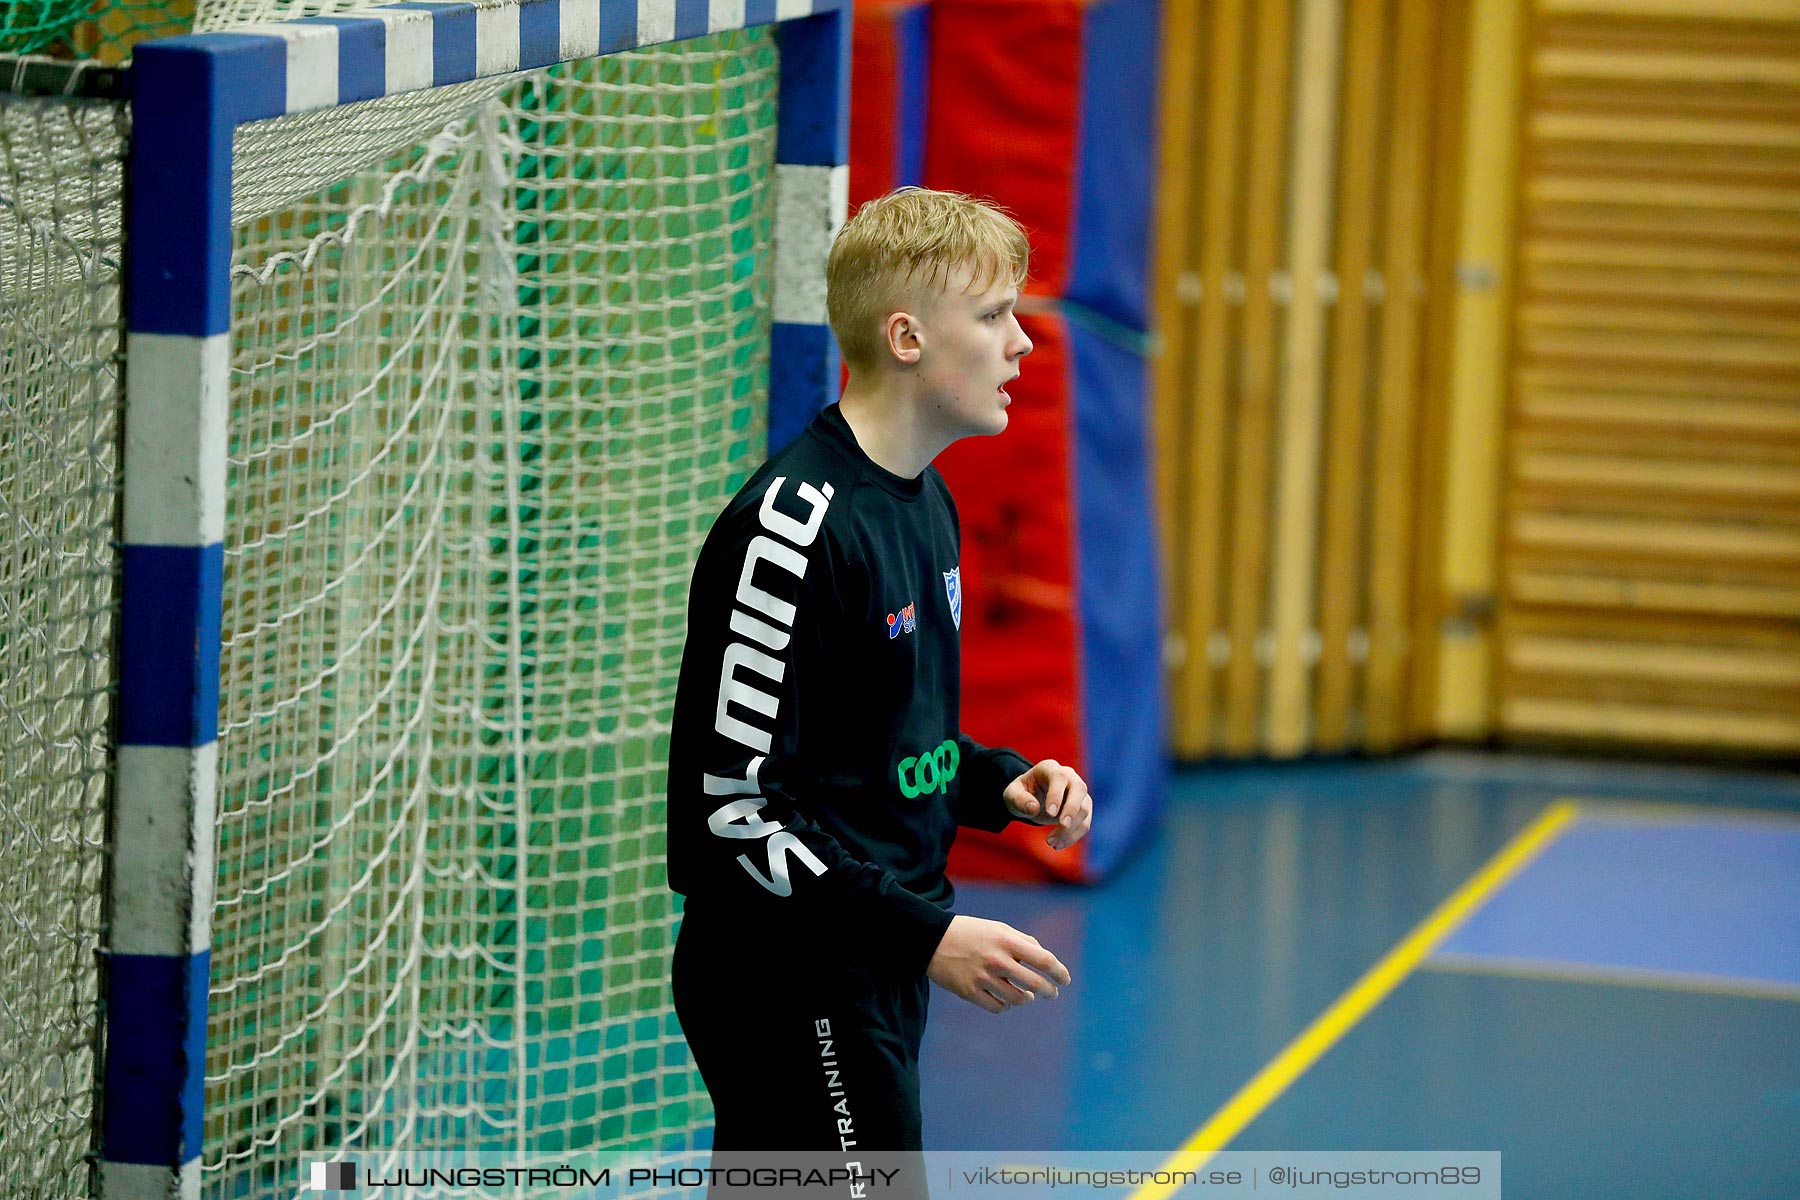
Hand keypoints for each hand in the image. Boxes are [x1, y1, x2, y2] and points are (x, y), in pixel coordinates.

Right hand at [927, 915, 1071, 1013]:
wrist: (931, 939)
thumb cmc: (970, 932)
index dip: (1059, 972)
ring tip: (1026, 996)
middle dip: (1048, 991)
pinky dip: (1005, 1006)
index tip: (1065, 980)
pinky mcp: (969, 992)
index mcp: (1007, 941)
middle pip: (1035, 983)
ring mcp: (982, 977)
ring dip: (1025, 999)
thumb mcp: (998, 928)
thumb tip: (1043, 960)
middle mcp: (997, 960)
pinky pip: (997, 1007)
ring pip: (1017, 999)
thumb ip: (1023, 941)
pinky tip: (1005, 1000)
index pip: (1043, 960)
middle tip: (1050, 993)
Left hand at [1003, 759, 1091, 849]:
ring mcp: (1079, 792)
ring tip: (1050, 842)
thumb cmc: (1021, 793)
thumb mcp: (1011, 794)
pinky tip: (1058, 845)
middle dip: (1072, 809)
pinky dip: (1074, 836)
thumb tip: (1033, 808)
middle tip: (1062, 825)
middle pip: (1079, 789)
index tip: (1050, 813)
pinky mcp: (1084, 808)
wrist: (1032, 799)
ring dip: (1070, 829)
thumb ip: (1019, 799)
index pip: (1059, 777)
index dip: (1057, 794)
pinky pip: (1085, 823)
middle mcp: (1069, 777)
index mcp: (1050, 768)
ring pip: (1084, 809)